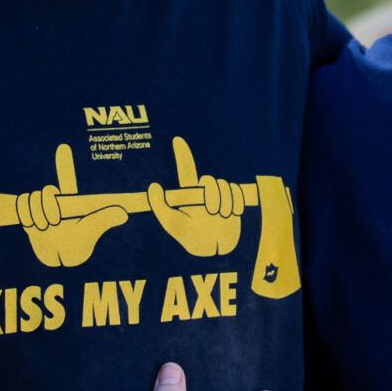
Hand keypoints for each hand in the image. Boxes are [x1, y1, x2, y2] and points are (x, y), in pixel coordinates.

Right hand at [14, 143, 130, 267]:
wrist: (55, 260)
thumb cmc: (76, 247)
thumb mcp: (89, 232)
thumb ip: (103, 220)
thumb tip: (123, 213)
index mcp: (72, 201)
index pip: (67, 180)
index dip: (65, 164)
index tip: (64, 147)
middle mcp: (56, 202)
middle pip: (47, 191)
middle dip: (49, 207)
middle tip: (55, 223)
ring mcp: (41, 208)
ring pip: (32, 198)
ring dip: (38, 216)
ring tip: (45, 229)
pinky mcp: (27, 214)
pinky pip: (21, 205)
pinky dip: (26, 217)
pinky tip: (33, 227)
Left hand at [145, 136, 248, 257]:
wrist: (216, 251)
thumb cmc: (192, 239)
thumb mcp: (172, 224)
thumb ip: (160, 206)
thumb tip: (153, 185)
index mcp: (190, 195)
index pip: (186, 171)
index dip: (182, 155)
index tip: (176, 140)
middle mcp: (205, 192)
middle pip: (210, 180)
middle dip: (212, 194)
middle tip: (212, 211)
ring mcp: (220, 196)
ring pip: (225, 185)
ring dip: (225, 202)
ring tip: (222, 217)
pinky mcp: (235, 201)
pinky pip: (238, 192)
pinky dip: (237, 203)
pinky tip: (233, 214)